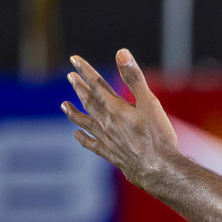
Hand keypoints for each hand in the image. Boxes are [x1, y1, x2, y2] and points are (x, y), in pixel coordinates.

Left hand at [61, 50, 180, 189]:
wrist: (158, 168)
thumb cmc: (158, 135)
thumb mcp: (150, 102)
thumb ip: (134, 78)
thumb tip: (121, 53)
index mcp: (115, 107)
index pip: (96, 84)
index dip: (85, 70)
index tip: (74, 60)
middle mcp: (106, 122)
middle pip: (89, 101)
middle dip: (79, 87)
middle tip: (70, 77)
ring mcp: (106, 138)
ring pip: (85, 121)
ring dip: (73, 112)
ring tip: (63, 105)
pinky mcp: (110, 153)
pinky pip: (91, 144)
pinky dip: (83, 138)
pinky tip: (77, 135)